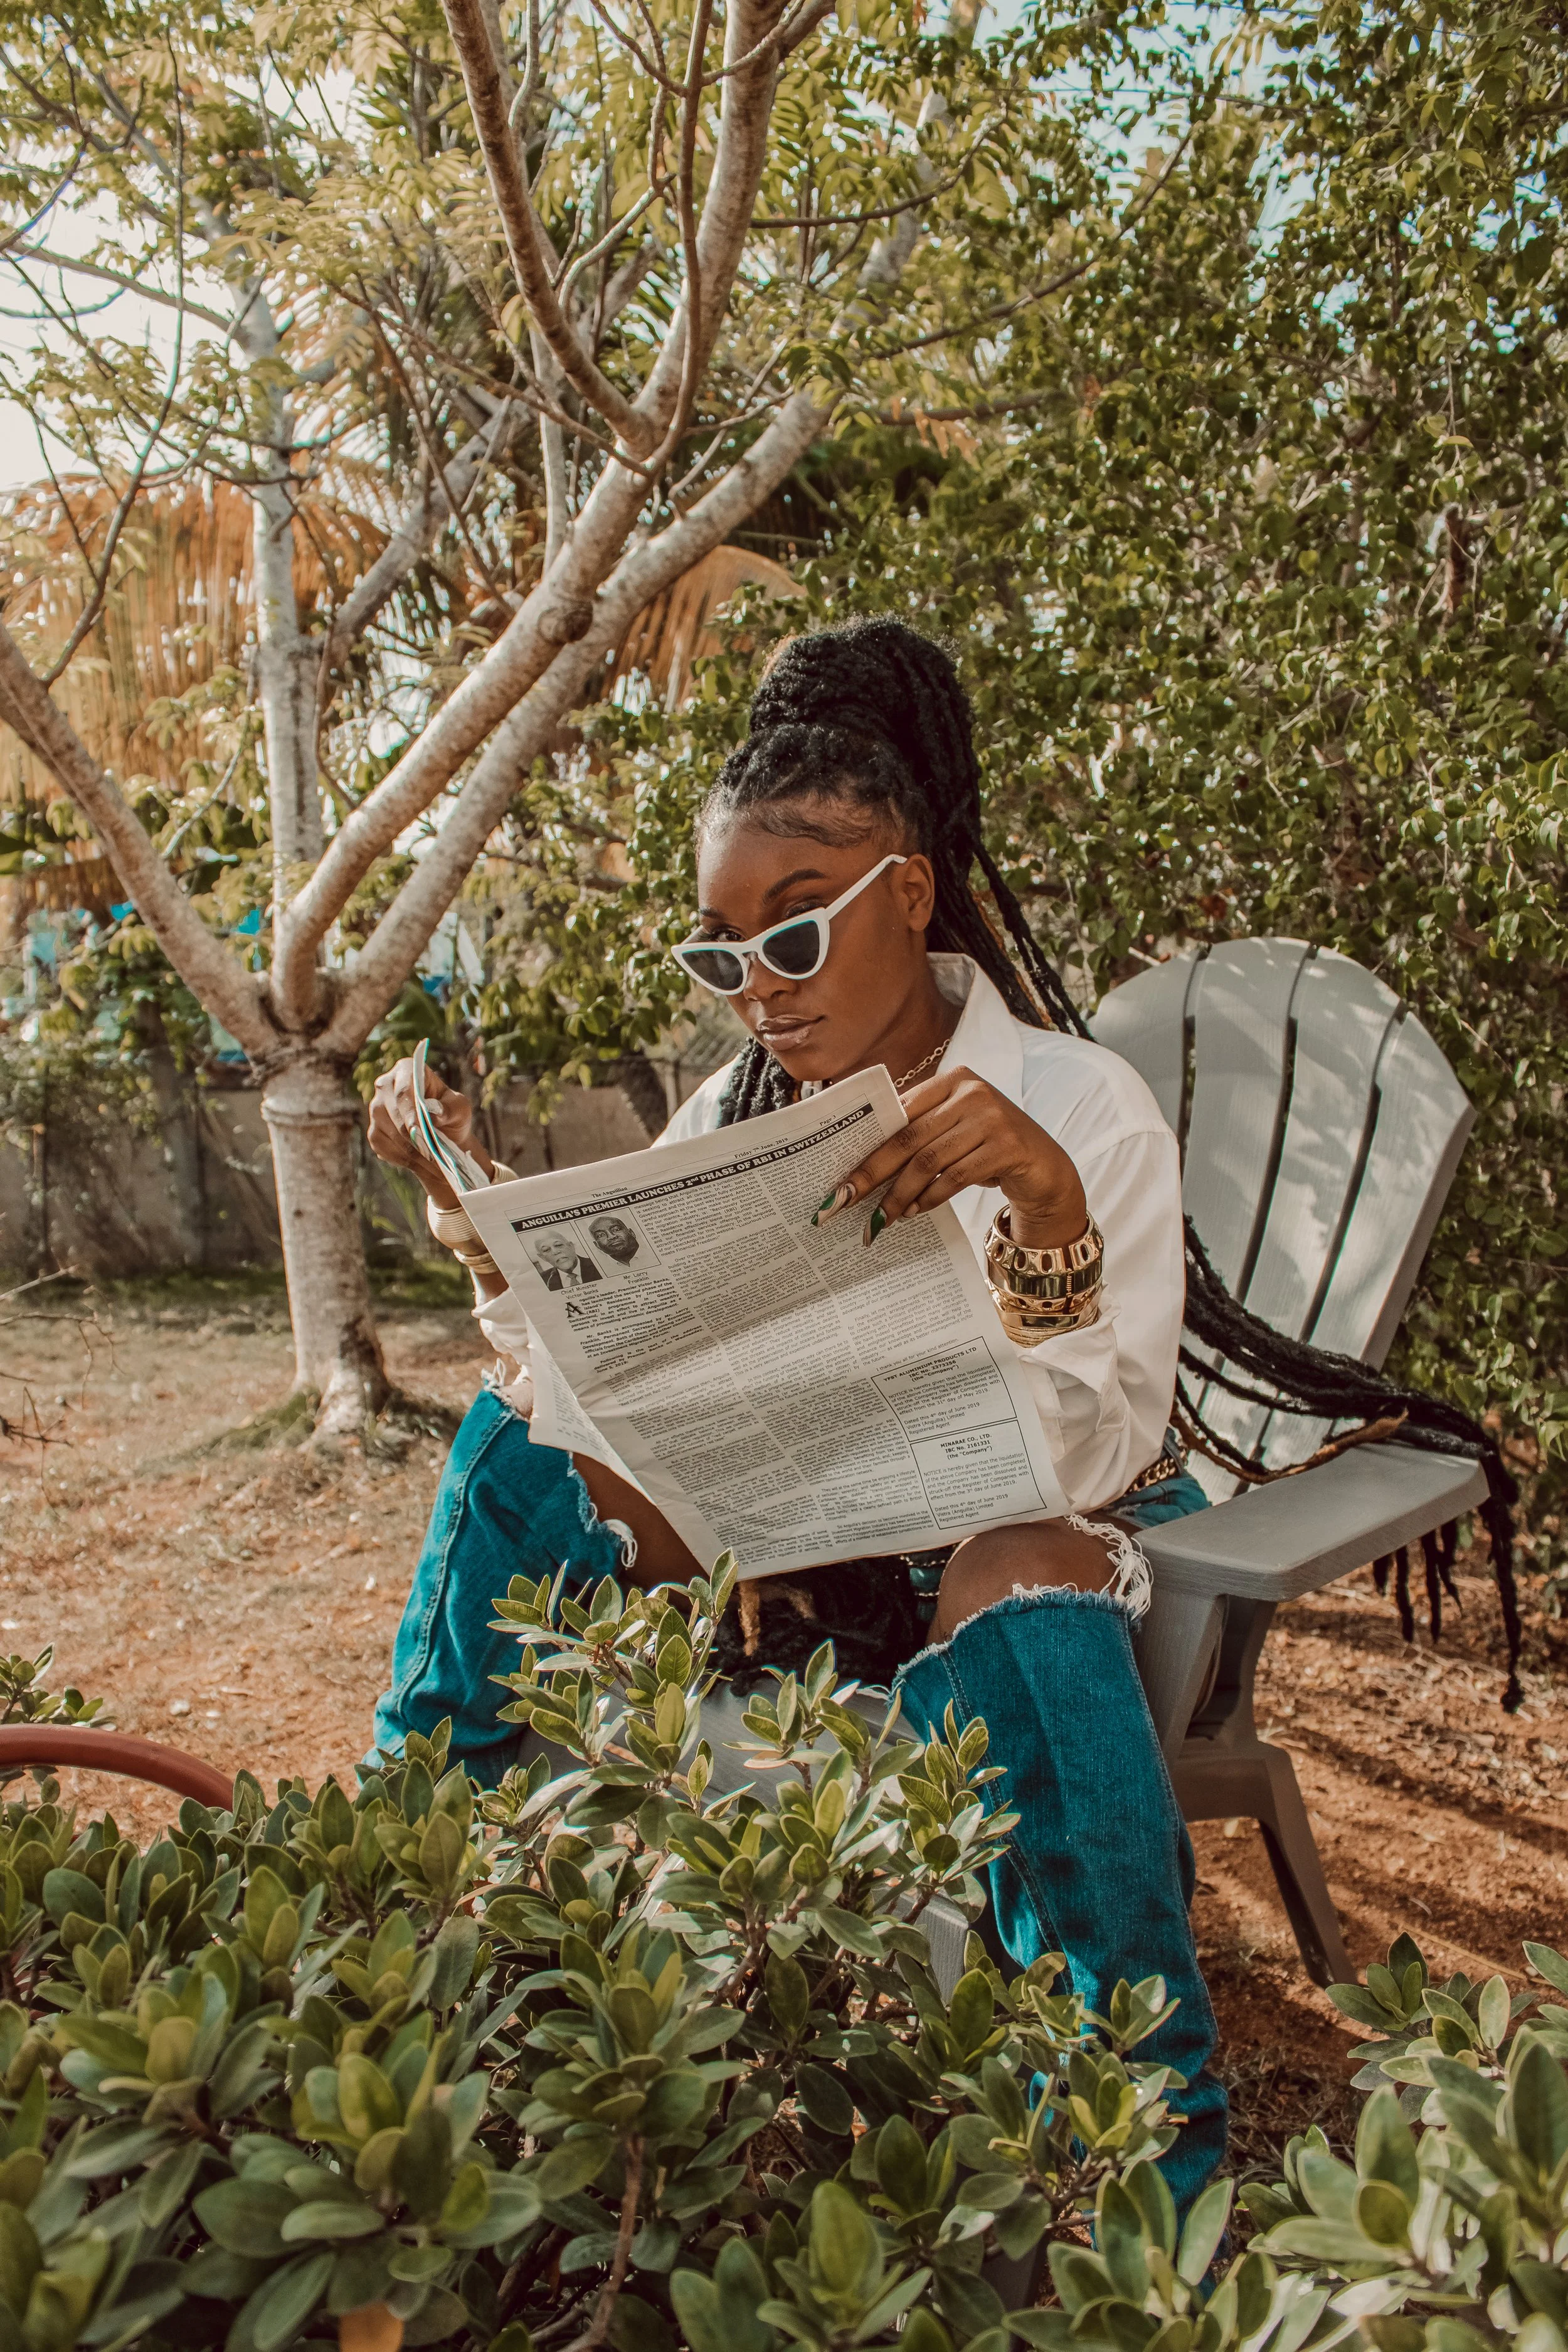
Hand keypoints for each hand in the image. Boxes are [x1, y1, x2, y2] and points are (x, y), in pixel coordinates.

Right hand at [366, 1059, 492, 1210]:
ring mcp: (376, 1108)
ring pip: (385, 1130)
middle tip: (429, 1153)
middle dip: (410, 1135)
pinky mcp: (374, 1131)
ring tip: (430, 1161)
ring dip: (408, 1149)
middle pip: (390, 1111)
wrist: (445, 1136)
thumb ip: (450, 1108)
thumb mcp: (460, 1109)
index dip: (409, 1111)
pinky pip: (382, 1146)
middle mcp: (385, 1085)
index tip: (418, 1130)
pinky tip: (418, 1162)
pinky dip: (400, 1158)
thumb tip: (433, 1112)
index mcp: (406, 1070)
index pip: (403, 1090)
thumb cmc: (452, 1115)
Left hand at [819, 1065, 1086, 1248]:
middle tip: (844, 1202)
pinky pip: (955, 1177)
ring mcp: (993, 1118)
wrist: (1045, 1166)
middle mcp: (972, 1092)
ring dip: (900, 1194)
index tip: (840, 1176)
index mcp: (953, 1079)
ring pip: (929, 1161)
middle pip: (909, 1138)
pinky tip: (914, 1212)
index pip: (899, 1112)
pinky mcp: (1008, 1148)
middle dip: (873, 1174)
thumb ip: (919, 1131)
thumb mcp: (955, 1129)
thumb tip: (861, 1165)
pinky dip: (929, 1198)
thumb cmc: (988, 1147)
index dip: (867, 1145)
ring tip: (881, 1218)